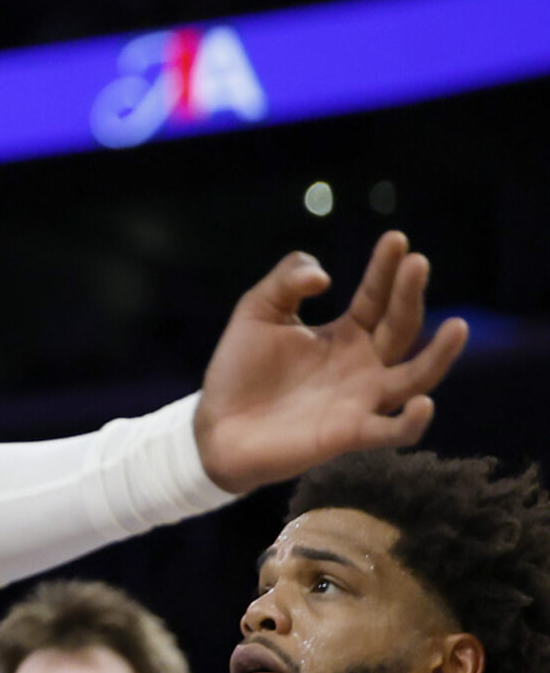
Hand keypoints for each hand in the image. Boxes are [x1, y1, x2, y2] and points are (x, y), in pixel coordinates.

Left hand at [193, 232, 467, 491]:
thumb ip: (286, 281)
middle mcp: (362, 364)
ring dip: (439, 355)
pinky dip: (412, 422)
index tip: (396, 239)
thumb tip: (325, 276)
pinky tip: (423, 403)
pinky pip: (393, 431)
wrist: (215, 425)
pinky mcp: (350, 434)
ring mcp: (361, 400)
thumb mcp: (258, 311)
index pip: (375, 297)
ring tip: (458, 326)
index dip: (386, 269)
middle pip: (399, 326)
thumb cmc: (240, 369)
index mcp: (344, 334)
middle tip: (418, 262)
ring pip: (416, 377)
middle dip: (409, 294)